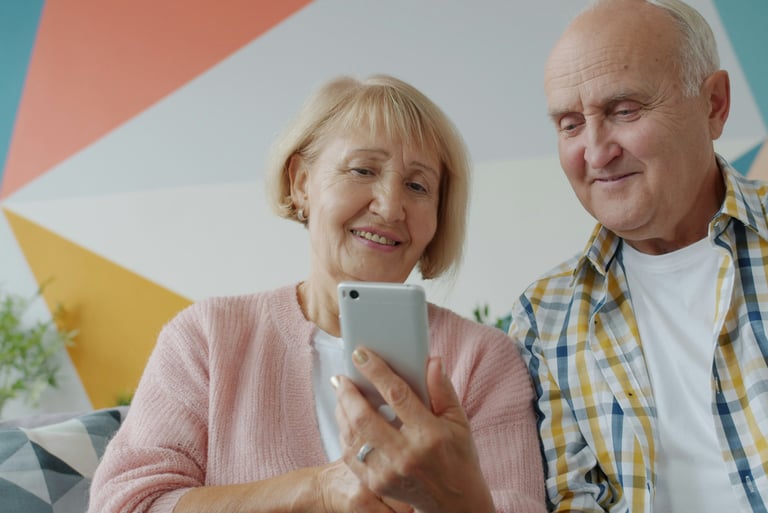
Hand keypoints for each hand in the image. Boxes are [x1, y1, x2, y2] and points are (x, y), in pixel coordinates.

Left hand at [333, 349, 494, 512]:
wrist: (454, 502)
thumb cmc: (458, 456)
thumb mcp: (458, 421)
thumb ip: (443, 389)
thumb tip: (432, 360)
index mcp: (429, 434)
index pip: (397, 394)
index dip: (376, 371)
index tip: (361, 354)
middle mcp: (406, 454)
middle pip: (365, 416)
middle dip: (348, 391)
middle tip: (342, 377)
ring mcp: (388, 472)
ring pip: (353, 435)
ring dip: (342, 410)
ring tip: (341, 393)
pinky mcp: (376, 484)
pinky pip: (350, 454)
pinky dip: (345, 433)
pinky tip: (346, 419)